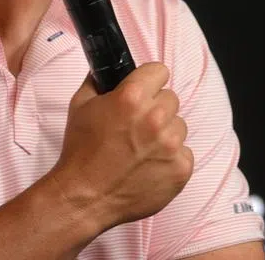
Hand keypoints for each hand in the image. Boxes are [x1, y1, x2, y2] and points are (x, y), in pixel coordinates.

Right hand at [50, 62, 193, 233]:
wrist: (84, 198)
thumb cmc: (80, 152)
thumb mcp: (80, 106)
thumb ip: (97, 80)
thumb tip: (107, 67)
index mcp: (132, 97)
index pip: (160, 71)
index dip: (149, 81)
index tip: (143, 92)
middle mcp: (155, 117)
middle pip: (171, 98)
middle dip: (156, 108)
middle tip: (137, 127)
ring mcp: (171, 145)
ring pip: (179, 126)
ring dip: (165, 134)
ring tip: (142, 150)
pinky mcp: (181, 168)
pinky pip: (185, 153)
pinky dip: (170, 159)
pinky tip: (150, 166)